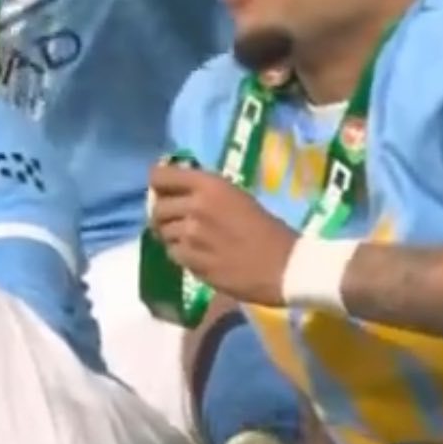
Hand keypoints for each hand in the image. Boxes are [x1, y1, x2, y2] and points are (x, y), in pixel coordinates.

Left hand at [147, 161, 299, 309]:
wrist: (285, 267)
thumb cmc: (268, 229)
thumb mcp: (236, 198)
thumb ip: (205, 193)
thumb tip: (178, 192)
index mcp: (209, 185)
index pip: (160, 176)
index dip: (158, 184)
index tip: (164, 190)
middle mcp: (195, 207)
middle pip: (157, 208)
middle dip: (164, 215)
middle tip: (176, 221)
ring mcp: (191, 236)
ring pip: (162, 232)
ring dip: (172, 235)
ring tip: (192, 240)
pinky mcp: (191, 261)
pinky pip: (173, 254)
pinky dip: (181, 254)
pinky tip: (199, 255)